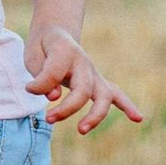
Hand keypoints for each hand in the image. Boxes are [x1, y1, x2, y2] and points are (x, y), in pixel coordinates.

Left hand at [24, 26, 143, 133]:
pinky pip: (116, 94)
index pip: (55, 72)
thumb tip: (54, 96)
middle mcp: (83, 62)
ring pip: (104, 95)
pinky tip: (137, 118)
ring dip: (95, 115)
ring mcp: (93, 73)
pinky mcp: (98, 82)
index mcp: (64, 50)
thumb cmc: (42, 48)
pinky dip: (127, 105)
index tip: (28, 88)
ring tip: (81, 130)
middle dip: (67, 108)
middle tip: (49, 119)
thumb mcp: (32, 56)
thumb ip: (41, 75)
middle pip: (83, 89)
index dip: (40, 84)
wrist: (55, 35)